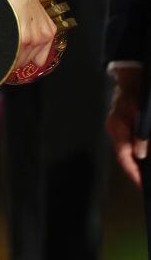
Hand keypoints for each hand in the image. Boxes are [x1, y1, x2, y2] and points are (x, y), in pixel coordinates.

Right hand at [0, 0, 56, 73]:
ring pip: (19, 60)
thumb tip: (17, 46)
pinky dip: (4, 55)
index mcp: (48, 32)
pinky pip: (14, 55)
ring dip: (7, 58)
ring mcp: (35, 39)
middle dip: (13, 59)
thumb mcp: (31, 14)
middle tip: (3, 55)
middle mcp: (44, 37)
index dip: (24, 60)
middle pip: (26, 62)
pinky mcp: (25, 38)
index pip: (39, 59)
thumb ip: (29, 30)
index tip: (15, 61)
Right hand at [106, 66, 145, 187]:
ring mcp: (118, 128)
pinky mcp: (123, 127)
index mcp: (116, 128)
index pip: (123, 156)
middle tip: (145, 184)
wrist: (131, 76)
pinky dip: (137, 153)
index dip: (133, 173)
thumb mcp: (140, 113)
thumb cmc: (136, 93)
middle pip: (125, 157)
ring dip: (137, 163)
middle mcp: (114, 130)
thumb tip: (141, 154)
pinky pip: (129, 145)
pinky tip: (144, 158)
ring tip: (145, 174)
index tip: (142, 185)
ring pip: (127, 152)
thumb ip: (140, 134)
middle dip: (136, 171)